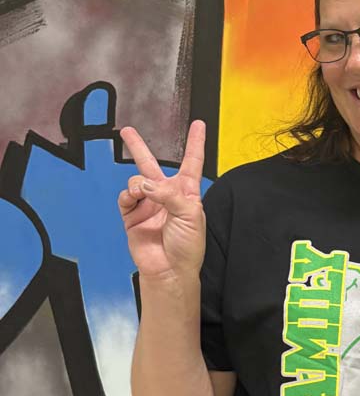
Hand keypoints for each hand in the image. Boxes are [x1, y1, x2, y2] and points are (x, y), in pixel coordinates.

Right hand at [118, 121, 205, 280]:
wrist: (170, 270)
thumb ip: (170, 195)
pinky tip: (135, 198)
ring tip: (144, 193)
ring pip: (137, 180)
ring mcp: (147, 204)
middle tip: (126, 130)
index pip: (192, 162)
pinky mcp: (132, 215)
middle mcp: (166, 195)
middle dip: (138, 147)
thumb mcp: (190, 216)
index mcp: (187, 193)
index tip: (198, 125)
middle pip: (151, 165)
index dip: (195, 143)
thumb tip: (146, 184)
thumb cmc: (188, 246)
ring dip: (139, 184)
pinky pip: (125, 197)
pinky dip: (129, 195)